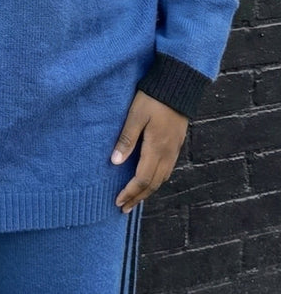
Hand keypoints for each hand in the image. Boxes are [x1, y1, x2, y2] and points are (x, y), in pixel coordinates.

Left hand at [111, 90, 188, 213]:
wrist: (178, 86)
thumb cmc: (153, 99)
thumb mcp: (135, 116)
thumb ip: (126, 139)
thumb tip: (115, 162)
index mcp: (156, 148)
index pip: (142, 179)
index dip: (130, 192)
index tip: (118, 202)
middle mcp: (167, 153)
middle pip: (152, 184)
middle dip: (138, 197)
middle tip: (124, 207)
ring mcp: (174, 150)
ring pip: (161, 178)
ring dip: (147, 191)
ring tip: (135, 198)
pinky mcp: (176, 144)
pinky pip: (166, 170)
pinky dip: (156, 180)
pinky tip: (149, 179)